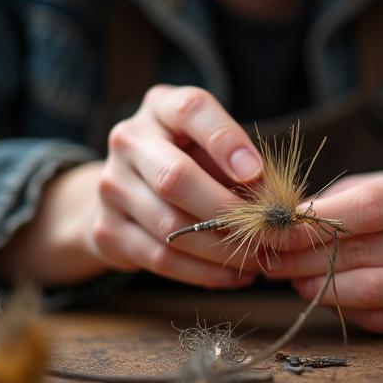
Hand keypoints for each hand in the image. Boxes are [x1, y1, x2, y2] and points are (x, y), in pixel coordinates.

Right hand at [90, 85, 265, 285]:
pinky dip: (204, 272)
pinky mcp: (107, 229)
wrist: (127, 191)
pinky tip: (234, 275)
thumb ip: (239, 164)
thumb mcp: (212, 147)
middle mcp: (129, 140)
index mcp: (161, 107)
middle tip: (270, 233)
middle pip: (176, 177)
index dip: (226, 140)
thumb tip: (274, 203)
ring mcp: (111, 186)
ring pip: (170, 225)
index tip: (257, 172)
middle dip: (228, 210)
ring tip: (260, 258)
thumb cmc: (189, 159)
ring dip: (222, 249)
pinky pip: (161, 258)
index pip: (192, 110)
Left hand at [265, 161, 382, 335]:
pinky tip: (324, 293)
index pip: (366, 209)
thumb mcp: (381, 181)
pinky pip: (378, 317)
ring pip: (367, 290)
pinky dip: (343, 306)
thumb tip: (284, 227)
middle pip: (362, 252)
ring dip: (319, 286)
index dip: (315, 223)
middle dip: (304, 258)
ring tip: (293, 277)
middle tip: (272, 258)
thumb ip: (336, 201)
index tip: (276, 231)